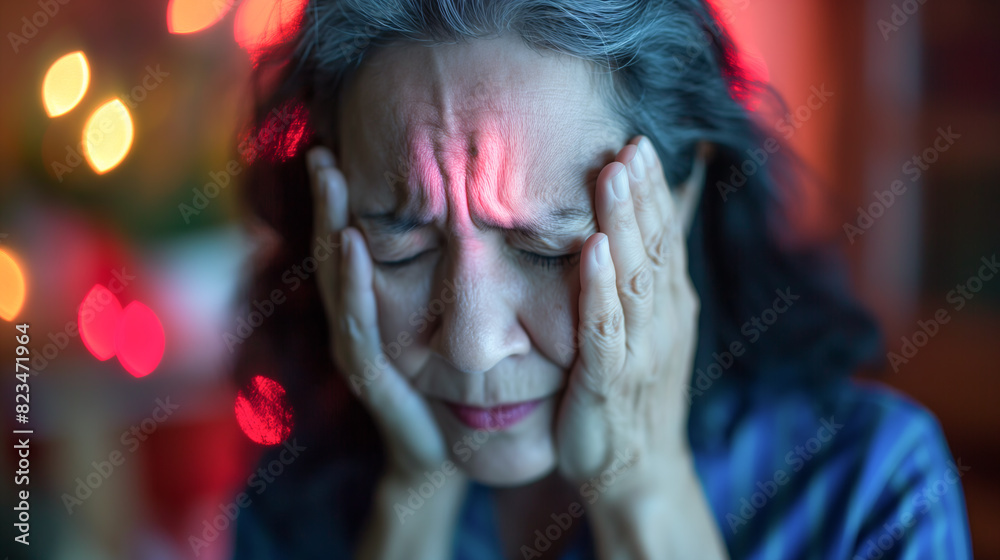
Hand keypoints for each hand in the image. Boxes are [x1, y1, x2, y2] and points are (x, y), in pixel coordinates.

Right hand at [307, 146, 457, 481]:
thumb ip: (451, 281)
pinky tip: (353, 243)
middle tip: (323, 149)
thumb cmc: (453, 389)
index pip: (352, 242)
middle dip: (326, 200)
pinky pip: (359, 326)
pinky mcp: (371, 377)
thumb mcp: (451, 325)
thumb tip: (485, 219)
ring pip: (337, 280)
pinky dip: (353, 284)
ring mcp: (360, 349)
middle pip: (334, 252)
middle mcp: (358, 323)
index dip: (343, 199)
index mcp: (374, 306)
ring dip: (329, 227)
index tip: (342, 146)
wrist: (448, 457)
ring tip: (328, 179)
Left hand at [555, 135, 699, 496]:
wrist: (636, 471)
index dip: (655, 190)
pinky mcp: (611, 380)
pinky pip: (606, 329)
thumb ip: (644, 277)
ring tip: (613, 175)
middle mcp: (663, 321)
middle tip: (632, 141)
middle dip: (642, 192)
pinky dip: (602, 289)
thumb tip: (641, 227)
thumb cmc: (634, 393)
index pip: (665, 237)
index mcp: (670, 305)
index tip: (641, 142)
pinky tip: (593, 253)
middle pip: (655, 246)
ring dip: (625, 224)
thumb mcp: (646, 329)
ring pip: (635, 277)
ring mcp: (641, 350)